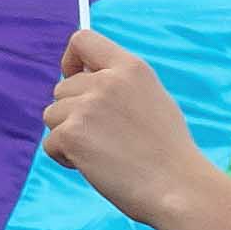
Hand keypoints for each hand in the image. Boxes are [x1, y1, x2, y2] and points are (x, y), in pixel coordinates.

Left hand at [40, 33, 216, 227]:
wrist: (179, 189)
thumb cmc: (169, 154)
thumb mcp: (152, 101)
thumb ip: (120, 85)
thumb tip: (82, 79)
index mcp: (131, 68)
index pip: (83, 40)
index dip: (71, 60)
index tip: (74, 77)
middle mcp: (106, 81)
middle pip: (62, 89)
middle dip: (73, 113)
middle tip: (104, 140)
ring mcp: (87, 107)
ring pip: (52, 116)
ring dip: (69, 136)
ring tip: (103, 154)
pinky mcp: (72, 134)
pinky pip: (51, 144)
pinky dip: (66, 158)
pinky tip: (97, 167)